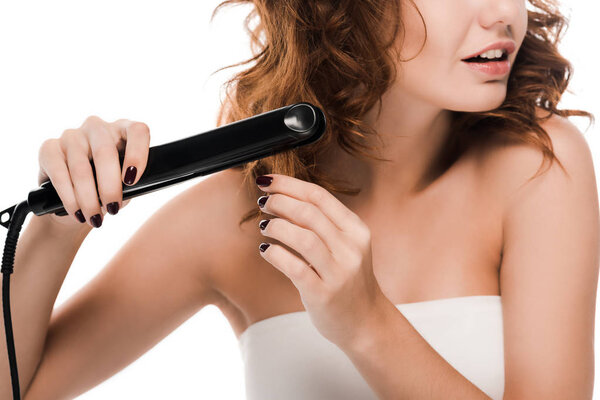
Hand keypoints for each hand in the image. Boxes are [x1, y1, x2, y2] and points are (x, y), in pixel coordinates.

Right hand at [36, 116, 150, 229]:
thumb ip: (131, 182)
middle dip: (110, 186)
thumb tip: (129, 189)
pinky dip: (69, 197)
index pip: (137, 131)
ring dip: (88, 198)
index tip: (132, 180)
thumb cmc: (107, 188)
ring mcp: (72, 135)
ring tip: (95, 218)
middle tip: (113, 208)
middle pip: (105, 152)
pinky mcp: (49, 148)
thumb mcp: (125, 185)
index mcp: (123, 131)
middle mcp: (97, 128)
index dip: (137, 154)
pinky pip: (59, 173)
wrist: (75, 201)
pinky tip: (77, 212)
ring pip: (81, 168)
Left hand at [255, 173, 389, 348]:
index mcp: (356, 230)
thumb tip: (282, 199)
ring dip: (277, 227)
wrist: (366, 322)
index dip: (289, 185)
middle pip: (309, 213)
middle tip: (263, 203)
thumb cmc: (347, 280)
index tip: (267, 181)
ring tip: (264, 226)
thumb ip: (323, 225)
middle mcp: (351, 248)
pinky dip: (276, 254)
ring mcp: (339, 272)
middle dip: (280, 202)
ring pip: (303, 238)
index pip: (319, 196)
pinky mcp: (324, 294)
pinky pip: (295, 267)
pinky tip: (265, 250)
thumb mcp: (345, 247)